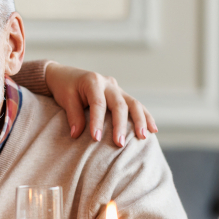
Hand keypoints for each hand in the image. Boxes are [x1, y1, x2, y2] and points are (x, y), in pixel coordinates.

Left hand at [43, 62, 157, 145]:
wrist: (66, 75)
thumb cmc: (64, 88)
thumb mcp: (65, 99)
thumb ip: (73, 116)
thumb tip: (77, 135)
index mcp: (93, 81)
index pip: (98, 103)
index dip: (97, 121)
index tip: (96, 139)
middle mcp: (108, 83)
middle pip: (119, 104)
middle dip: (121, 125)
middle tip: (120, 144)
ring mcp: (117, 88)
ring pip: (133, 103)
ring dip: (140, 120)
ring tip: (144, 136)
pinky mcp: (121, 94)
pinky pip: (136, 105)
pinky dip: (145, 116)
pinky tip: (153, 129)